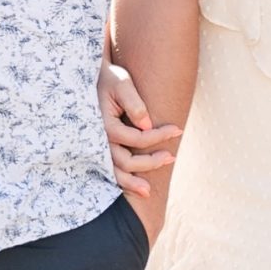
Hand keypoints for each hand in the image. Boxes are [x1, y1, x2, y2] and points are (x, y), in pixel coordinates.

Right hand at [98, 56, 180, 207]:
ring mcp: (96, 146)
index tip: (177, 129)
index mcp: (105, 124)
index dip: (159, 136)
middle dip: (150, 163)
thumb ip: (134, 103)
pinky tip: (133, 188)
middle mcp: (98, 139)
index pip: (136, 138)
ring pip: (114, 171)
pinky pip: (109, 170)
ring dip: (132, 182)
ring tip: (149, 191)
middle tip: (171, 157)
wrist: (93, 78)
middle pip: (125, 161)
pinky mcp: (98, 149)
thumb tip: (147, 125)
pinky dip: (120, 180)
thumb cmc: (109, 78)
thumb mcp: (122, 83)